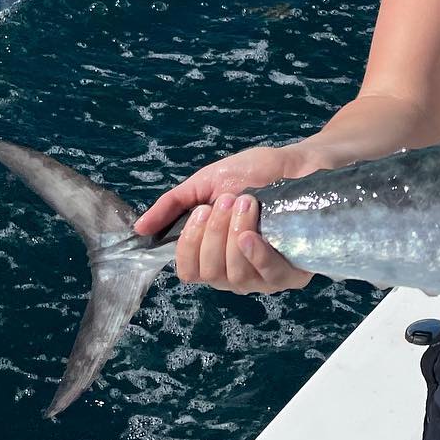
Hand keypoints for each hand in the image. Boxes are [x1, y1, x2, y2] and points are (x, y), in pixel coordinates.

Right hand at [133, 145, 316, 294]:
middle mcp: (236, 272)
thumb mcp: (207, 183)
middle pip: (210, 273)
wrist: (299, 162)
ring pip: (235, 276)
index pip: (188, 271)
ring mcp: (264, 276)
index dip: (189, 245)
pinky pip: (269, 278)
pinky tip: (253, 236)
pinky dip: (257, 256)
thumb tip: (139, 229)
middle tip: (231, 200)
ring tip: (249, 203)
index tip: (201, 210)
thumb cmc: (255, 173)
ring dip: (235, 235)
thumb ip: (173, 205)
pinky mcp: (293, 273)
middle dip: (215, 233)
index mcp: (214, 255)